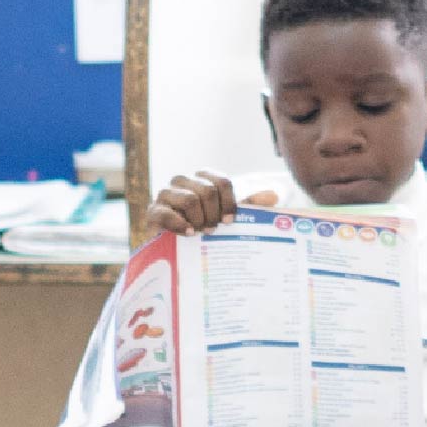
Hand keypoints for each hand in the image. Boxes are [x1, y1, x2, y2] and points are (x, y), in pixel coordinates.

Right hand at [147, 172, 275, 235]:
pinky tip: (188, 234)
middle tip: (214, 230)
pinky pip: (165, 212)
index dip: (229, 202)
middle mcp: (183, 181)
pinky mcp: (153, 211)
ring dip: (199, 220)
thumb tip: (273, 195)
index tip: (230, 221)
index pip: (221, 181)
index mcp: (203, 178)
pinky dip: (180, 224)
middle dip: (214, 214)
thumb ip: (250, 206)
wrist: (175, 247)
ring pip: (189, 199)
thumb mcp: (229, 218)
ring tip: (200, 233)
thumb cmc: (205, 229)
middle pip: (206, 190)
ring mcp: (166, 194)